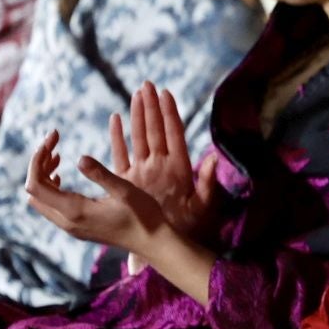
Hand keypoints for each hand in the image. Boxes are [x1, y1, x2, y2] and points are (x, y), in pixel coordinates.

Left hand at [24, 129, 176, 253]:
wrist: (153, 242)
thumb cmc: (143, 216)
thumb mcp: (124, 190)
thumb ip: (100, 174)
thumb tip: (79, 158)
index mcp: (74, 211)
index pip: (36, 184)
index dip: (37, 159)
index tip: (53, 137)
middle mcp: (67, 222)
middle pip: (34, 191)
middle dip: (38, 164)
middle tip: (54, 144)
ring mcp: (71, 227)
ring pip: (40, 199)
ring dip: (43, 175)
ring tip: (57, 155)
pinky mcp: (77, 227)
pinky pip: (51, 206)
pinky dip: (50, 187)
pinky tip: (63, 175)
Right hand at [111, 82, 217, 240]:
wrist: (169, 245)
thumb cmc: (191, 229)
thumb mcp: (203, 207)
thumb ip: (207, 184)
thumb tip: (213, 158)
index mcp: (179, 168)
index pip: (174, 134)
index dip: (170, 113)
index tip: (166, 93)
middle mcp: (161, 165)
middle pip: (156, 130)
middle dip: (152, 107)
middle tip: (147, 84)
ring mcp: (145, 171)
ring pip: (140, 137)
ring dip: (138, 116)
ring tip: (136, 94)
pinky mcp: (131, 181)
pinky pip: (122, 154)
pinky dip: (118, 137)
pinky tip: (115, 119)